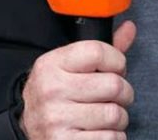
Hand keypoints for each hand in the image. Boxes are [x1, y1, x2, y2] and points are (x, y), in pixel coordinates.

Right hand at [20, 20, 136, 138]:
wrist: (27, 126)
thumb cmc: (56, 94)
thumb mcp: (69, 66)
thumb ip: (101, 50)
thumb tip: (130, 27)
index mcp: (52, 64)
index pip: (98, 52)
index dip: (117, 61)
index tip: (116, 69)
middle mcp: (51, 90)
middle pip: (113, 84)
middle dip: (124, 92)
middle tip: (116, 96)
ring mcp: (57, 119)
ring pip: (115, 114)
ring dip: (120, 117)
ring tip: (107, 115)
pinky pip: (111, 138)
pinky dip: (114, 137)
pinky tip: (101, 131)